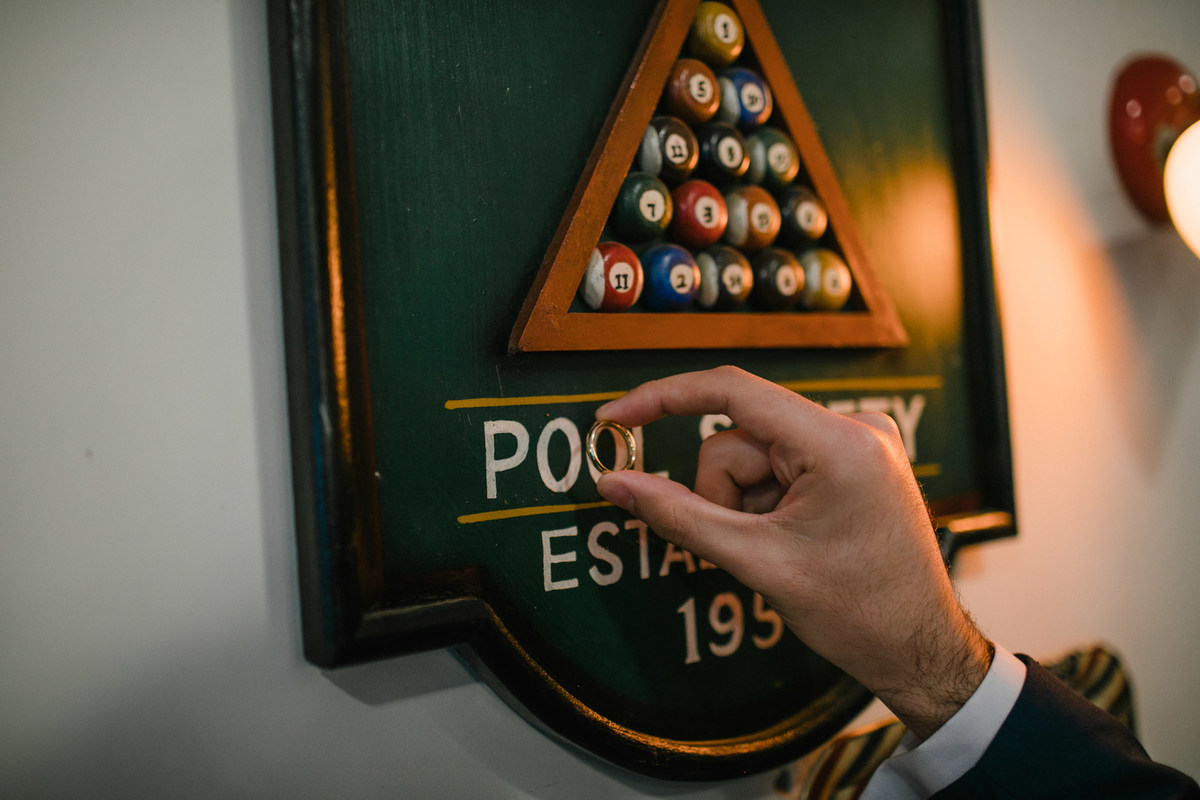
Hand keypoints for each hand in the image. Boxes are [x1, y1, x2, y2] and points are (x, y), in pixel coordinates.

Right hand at [595, 366, 990, 738]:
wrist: (920, 649)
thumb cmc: (858, 613)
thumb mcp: (757, 563)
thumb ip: (678, 516)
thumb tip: (614, 483)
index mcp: (839, 443)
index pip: (732, 392)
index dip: (664, 399)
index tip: (616, 419)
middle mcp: (854, 427)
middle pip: (739, 439)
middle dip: (724, 494)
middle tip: (745, 545)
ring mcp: (858, 441)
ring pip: (755, 455)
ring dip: (746, 504)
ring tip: (778, 548)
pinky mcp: (854, 458)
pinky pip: (781, 463)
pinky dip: (767, 502)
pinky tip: (794, 538)